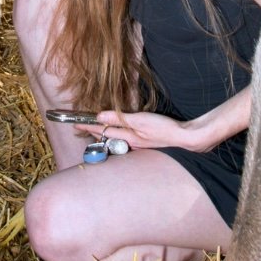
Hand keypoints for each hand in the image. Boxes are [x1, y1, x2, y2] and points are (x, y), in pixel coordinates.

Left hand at [80, 109, 207, 152]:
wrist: (184, 137)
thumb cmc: (163, 128)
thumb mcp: (139, 120)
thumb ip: (119, 118)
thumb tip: (99, 116)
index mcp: (128, 137)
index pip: (103, 131)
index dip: (89, 127)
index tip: (76, 125)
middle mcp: (130, 143)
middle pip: (107, 137)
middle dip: (94, 133)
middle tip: (81, 128)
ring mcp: (138, 144)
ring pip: (115, 139)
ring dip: (104, 134)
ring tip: (95, 130)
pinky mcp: (145, 142)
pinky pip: (124, 139)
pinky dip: (116, 135)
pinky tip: (118, 133)